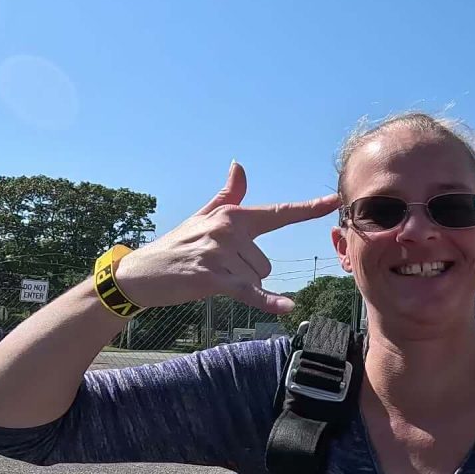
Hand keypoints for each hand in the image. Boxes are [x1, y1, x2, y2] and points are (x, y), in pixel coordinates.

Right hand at [115, 163, 339, 315]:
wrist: (141, 273)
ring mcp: (220, 254)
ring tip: (210, 276)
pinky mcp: (212, 278)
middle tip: (216, 268)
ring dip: (239, 284)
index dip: (308, 208)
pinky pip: (249, 292)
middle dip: (247, 272)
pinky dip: (267, 302)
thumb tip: (239, 166)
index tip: (333, 201)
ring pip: (257, 278)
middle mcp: (228, 230)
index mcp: (232, 215)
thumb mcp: (203, 217)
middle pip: (266, 262)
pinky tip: (286, 308)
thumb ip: (228, 195)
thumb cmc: (177, 245)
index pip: (277, 213)